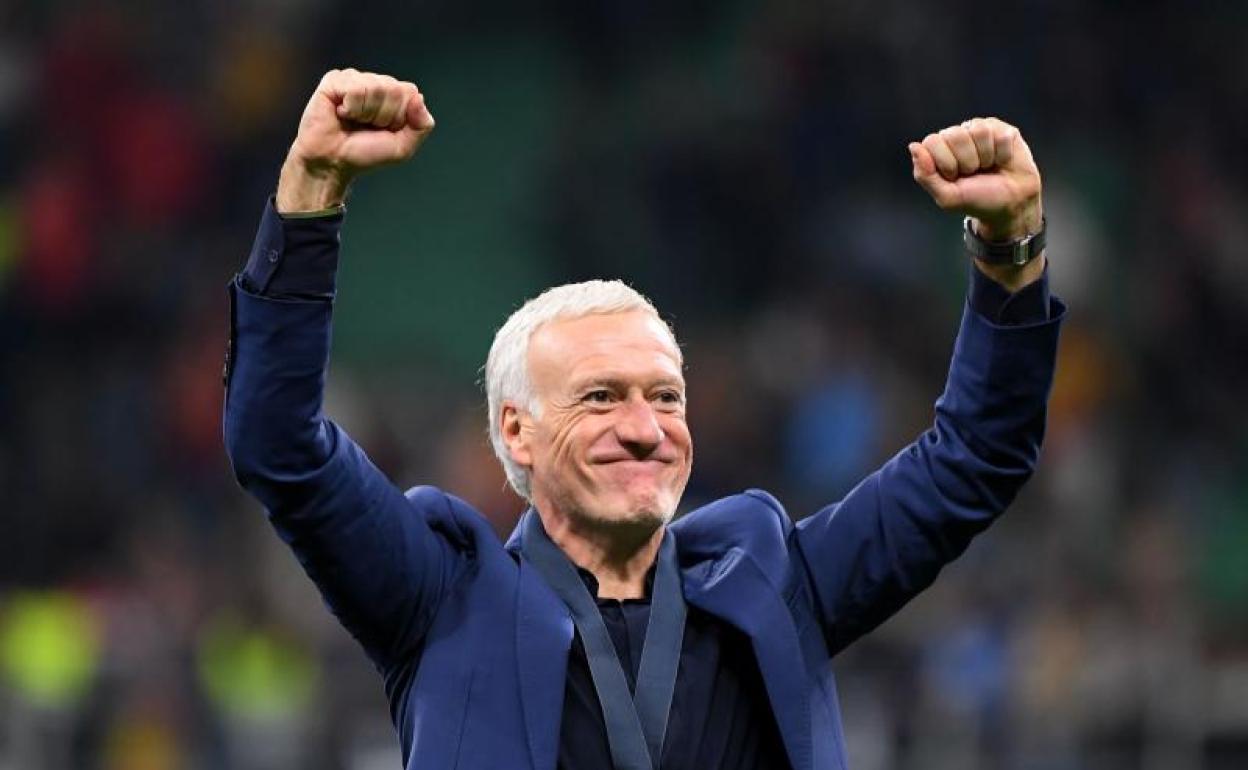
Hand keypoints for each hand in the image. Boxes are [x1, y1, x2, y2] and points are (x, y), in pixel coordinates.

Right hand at [276, 69, 434, 212]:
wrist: (333, 162)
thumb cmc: (365, 153)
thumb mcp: (403, 147)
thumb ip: (421, 125)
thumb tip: (420, 98)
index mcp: (393, 94)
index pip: (410, 92)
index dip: (399, 116)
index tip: (385, 129)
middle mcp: (374, 82)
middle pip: (394, 89)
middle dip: (383, 115)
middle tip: (366, 126)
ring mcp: (354, 79)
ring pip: (375, 87)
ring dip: (365, 113)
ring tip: (353, 121)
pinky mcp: (334, 80)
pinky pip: (355, 88)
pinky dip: (351, 108)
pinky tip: (340, 113)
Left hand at [909, 117, 1041, 241]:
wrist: (1010, 205)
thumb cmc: (977, 200)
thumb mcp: (947, 196)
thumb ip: (925, 175)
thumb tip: (913, 146)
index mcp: (938, 150)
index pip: (932, 141)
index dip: (946, 164)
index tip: (954, 178)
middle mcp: (956, 135)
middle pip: (955, 135)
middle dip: (967, 162)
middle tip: (973, 173)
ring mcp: (979, 130)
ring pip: (979, 132)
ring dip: (985, 157)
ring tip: (987, 167)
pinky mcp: (1002, 130)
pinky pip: (1000, 135)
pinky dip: (1003, 155)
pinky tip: (1002, 161)